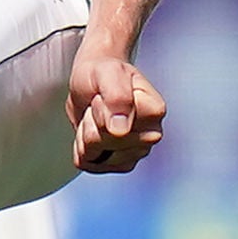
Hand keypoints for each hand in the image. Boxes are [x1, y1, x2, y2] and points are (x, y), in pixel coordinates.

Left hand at [68, 49, 165, 173]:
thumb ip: (117, 97)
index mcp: (155, 111)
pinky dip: (82, 146)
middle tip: (100, 104)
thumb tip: (121, 130)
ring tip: (97, 115)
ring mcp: (137, 153)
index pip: (113, 126)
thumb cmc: (104, 74)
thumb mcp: (108, 73)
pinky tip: (94, 130)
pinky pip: (87, 163)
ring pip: (92, 153)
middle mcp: (151, 136)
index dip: (100, 107)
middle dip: (91, 120)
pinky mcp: (121, 165)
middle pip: (102, 141)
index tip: (106, 94)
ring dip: (85, 132)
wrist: (96, 83)